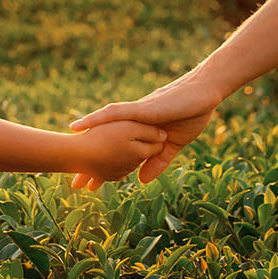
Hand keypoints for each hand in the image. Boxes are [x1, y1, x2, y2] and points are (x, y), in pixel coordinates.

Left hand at [67, 72, 228, 189]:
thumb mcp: (173, 146)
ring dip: (86, 143)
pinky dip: (96, 118)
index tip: (91, 185)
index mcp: (140, 131)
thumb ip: (157, 161)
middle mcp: (132, 122)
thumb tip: (141, 180)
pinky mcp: (141, 108)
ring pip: (105, 128)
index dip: (105, 168)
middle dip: (92, 163)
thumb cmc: (192, 114)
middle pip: (107, 141)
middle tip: (76, 185)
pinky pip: (114, 112)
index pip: (119, 151)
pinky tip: (78, 125)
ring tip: (71, 158)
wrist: (206, 94)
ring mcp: (135, 114)